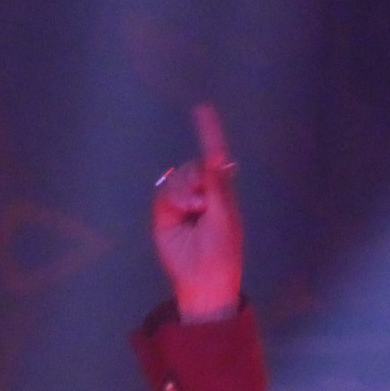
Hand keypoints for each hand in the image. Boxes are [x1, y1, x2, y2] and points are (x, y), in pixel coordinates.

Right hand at [152, 103, 243, 322]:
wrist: (202, 280)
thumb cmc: (223, 254)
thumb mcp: (224, 218)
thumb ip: (218, 186)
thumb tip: (216, 156)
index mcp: (222, 195)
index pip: (215, 160)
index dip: (209, 135)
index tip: (203, 109)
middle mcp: (202, 195)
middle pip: (193, 166)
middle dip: (197, 178)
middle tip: (204, 202)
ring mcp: (182, 203)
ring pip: (178, 177)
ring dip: (186, 190)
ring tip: (194, 211)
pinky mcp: (165, 212)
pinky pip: (165, 191)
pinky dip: (174, 197)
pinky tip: (183, 211)